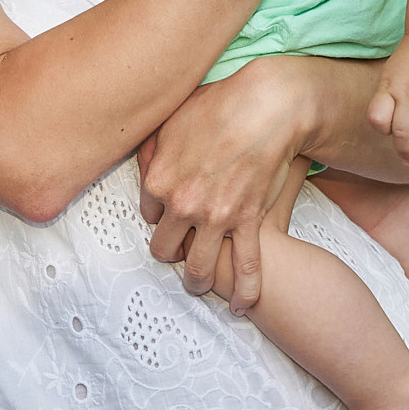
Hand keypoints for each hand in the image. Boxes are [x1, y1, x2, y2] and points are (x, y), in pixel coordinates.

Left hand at [134, 62, 312, 313]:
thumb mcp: (171, 119)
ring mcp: (215, 218)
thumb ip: (152, 148)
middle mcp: (182, 205)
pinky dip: (245, 291)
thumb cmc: (219, 105)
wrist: (265, 107)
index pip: (149, 216)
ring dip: (197, 282)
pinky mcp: (248, 222)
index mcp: (158, 180)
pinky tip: (240, 304)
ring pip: (198, 268)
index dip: (160, 217)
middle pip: (165, 248)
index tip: (169, 218)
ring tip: (199, 285)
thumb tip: (143, 165)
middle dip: (171, 253)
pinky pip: (246, 267)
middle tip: (180, 252)